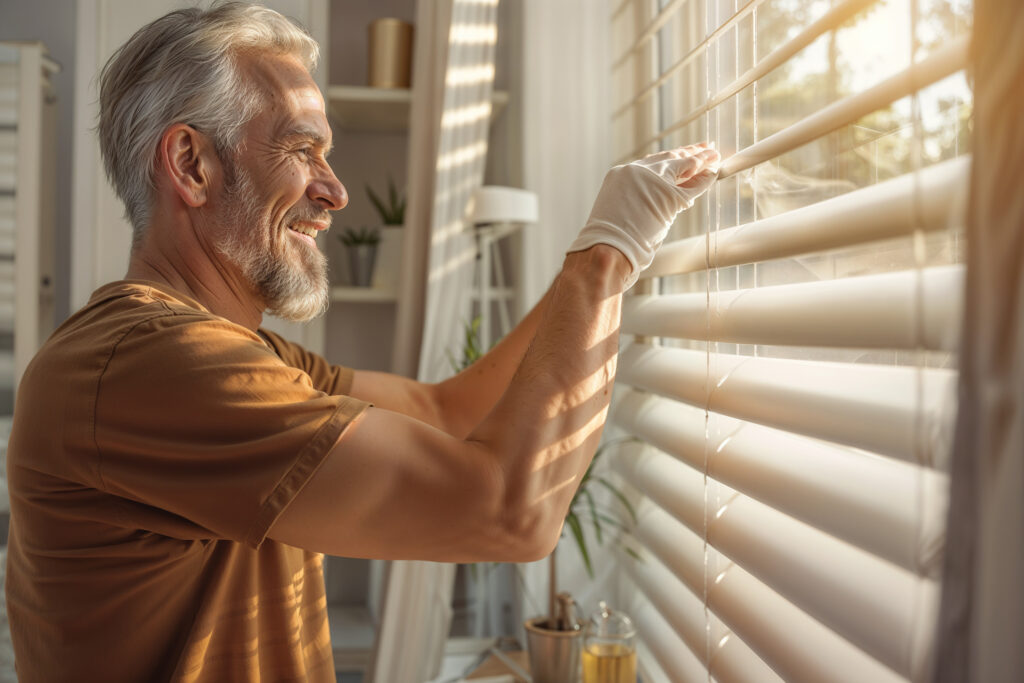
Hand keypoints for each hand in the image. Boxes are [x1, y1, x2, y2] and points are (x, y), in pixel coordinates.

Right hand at [568, 143, 719, 289]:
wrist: (606, 247)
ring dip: (701, 160)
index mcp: (621, 173)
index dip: (670, 156)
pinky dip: (705, 179)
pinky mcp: (670, 196)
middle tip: (704, 147)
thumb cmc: (607, 239)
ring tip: (714, 155)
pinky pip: (693, 185)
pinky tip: (714, 173)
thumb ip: (633, 200)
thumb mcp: (616, 210)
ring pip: (684, 165)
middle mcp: (637, 171)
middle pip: (669, 156)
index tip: (681, 152)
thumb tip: (651, 205)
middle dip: (688, 151)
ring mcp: (654, 182)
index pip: (652, 160)